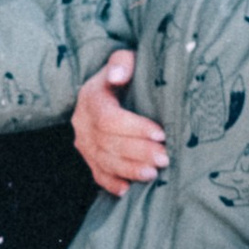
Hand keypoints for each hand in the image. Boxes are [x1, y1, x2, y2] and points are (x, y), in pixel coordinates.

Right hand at [72, 51, 167, 195]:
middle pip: (108, 143)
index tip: (161, 133)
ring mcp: (83, 142)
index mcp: (91, 97)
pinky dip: (112, 184)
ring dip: (129, 170)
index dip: (134, 128)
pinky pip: (97, 174)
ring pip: (103, 161)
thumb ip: (122, 62)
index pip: (108, 118)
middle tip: (165, 157)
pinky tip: (129, 190)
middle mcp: (82, 121)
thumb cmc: (125, 73)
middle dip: (138, 152)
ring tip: (154, 174)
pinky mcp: (89, 157)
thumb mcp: (124, 59)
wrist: (110, 86)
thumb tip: (119, 75)